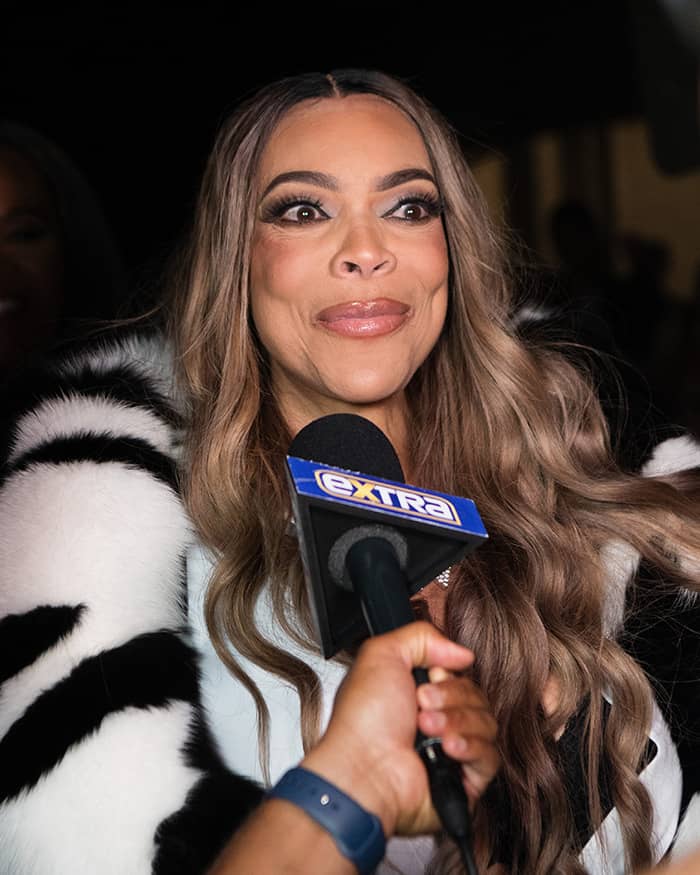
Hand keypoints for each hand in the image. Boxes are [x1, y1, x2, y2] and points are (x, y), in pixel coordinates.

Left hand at [302, 621, 499, 837]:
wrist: (364, 769)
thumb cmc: (363, 720)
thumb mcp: (382, 655)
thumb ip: (421, 637)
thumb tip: (460, 652)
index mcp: (417, 693)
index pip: (459, 674)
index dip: (448, 673)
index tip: (430, 675)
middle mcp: (435, 720)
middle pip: (475, 695)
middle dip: (450, 696)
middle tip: (421, 703)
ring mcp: (450, 751)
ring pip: (486, 722)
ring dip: (456, 720)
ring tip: (426, 728)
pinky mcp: (464, 780)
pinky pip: (491, 756)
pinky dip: (470, 747)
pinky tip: (447, 748)